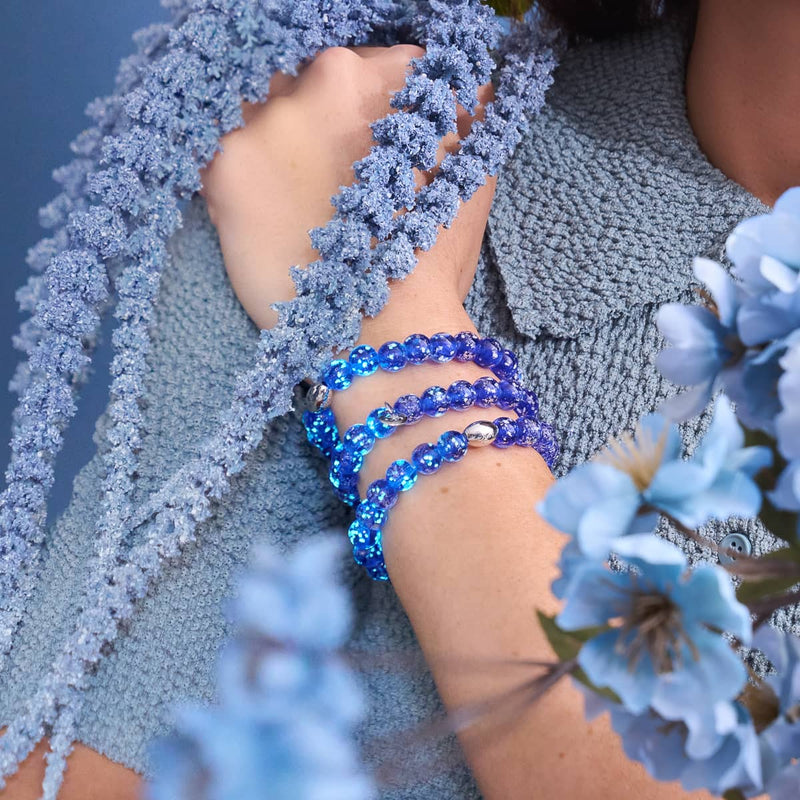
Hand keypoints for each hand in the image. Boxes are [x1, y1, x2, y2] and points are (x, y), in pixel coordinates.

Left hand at [198, 44, 495, 329]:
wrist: (384, 330)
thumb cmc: (433, 261)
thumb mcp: (469, 178)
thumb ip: (457, 122)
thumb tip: (451, 99)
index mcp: (394, 76)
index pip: (367, 70)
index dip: (363, 113)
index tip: (360, 150)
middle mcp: (328, 75)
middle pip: (308, 82)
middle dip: (314, 123)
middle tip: (325, 183)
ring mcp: (272, 115)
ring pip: (262, 111)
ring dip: (272, 147)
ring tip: (292, 204)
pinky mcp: (228, 162)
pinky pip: (223, 154)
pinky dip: (239, 181)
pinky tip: (264, 217)